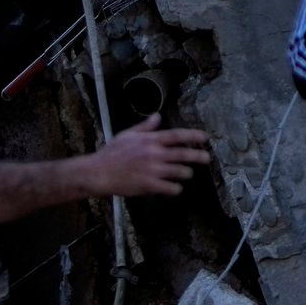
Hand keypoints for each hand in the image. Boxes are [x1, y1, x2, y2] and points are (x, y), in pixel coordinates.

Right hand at [78, 116, 211, 197]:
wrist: (98, 173)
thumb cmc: (111, 153)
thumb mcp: (127, 134)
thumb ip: (144, 127)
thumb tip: (157, 116)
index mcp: (150, 140)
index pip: (177, 135)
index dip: (193, 136)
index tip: (205, 137)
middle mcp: (154, 154)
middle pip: (183, 154)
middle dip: (198, 156)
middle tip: (206, 158)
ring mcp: (153, 170)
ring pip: (180, 172)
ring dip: (186, 173)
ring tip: (187, 174)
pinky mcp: (149, 185)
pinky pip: (170, 187)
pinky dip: (175, 188)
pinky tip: (175, 188)